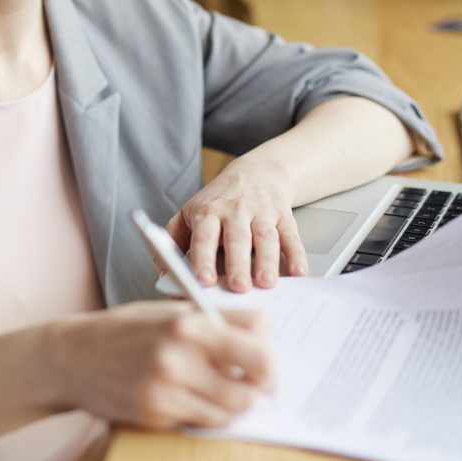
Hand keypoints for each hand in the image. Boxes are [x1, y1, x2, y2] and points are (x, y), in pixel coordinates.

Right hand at [48, 302, 273, 429]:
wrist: (70, 357)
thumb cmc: (123, 330)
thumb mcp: (169, 311)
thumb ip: (220, 319)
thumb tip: (267, 328)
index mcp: (187, 324)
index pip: (257, 351)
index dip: (270, 366)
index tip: (267, 369)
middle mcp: (178, 358)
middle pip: (247, 391)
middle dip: (255, 392)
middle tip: (250, 387)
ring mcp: (165, 391)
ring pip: (227, 413)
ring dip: (230, 406)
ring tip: (216, 391)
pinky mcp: (155, 415)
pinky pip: (198, 422)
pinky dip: (201, 414)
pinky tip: (185, 397)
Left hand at [165, 158, 307, 291]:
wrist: (256, 172)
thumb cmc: (218, 200)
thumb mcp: (189, 212)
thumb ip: (174, 241)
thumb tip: (163, 272)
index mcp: (207, 212)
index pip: (203, 237)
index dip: (203, 258)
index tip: (203, 280)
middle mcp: (235, 211)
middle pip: (236, 239)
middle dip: (237, 264)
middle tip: (238, 288)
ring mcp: (261, 214)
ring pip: (265, 238)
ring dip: (267, 262)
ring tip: (266, 283)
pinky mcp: (284, 217)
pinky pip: (291, 237)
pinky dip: (296, 255)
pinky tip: (298, 272)